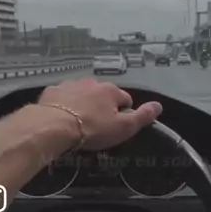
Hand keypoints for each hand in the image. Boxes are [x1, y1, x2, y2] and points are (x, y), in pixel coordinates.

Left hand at [38, 79, 161, 149]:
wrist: (53, 126)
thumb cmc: (92, 129)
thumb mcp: (123, 128)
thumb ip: (143, 116)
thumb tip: (159, 105)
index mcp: (111, 90)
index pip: (125, 99)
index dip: (124, 114)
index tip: (117, 127)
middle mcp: (91, 82)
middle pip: (102, 94)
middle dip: (102, 106)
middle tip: (97, 126)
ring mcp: (70, 85)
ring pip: (82, 93)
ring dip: (83, 104)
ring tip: (78, 122)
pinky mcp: (51, 91)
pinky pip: (62, 97)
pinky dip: (64, 104)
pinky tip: (61, 117)